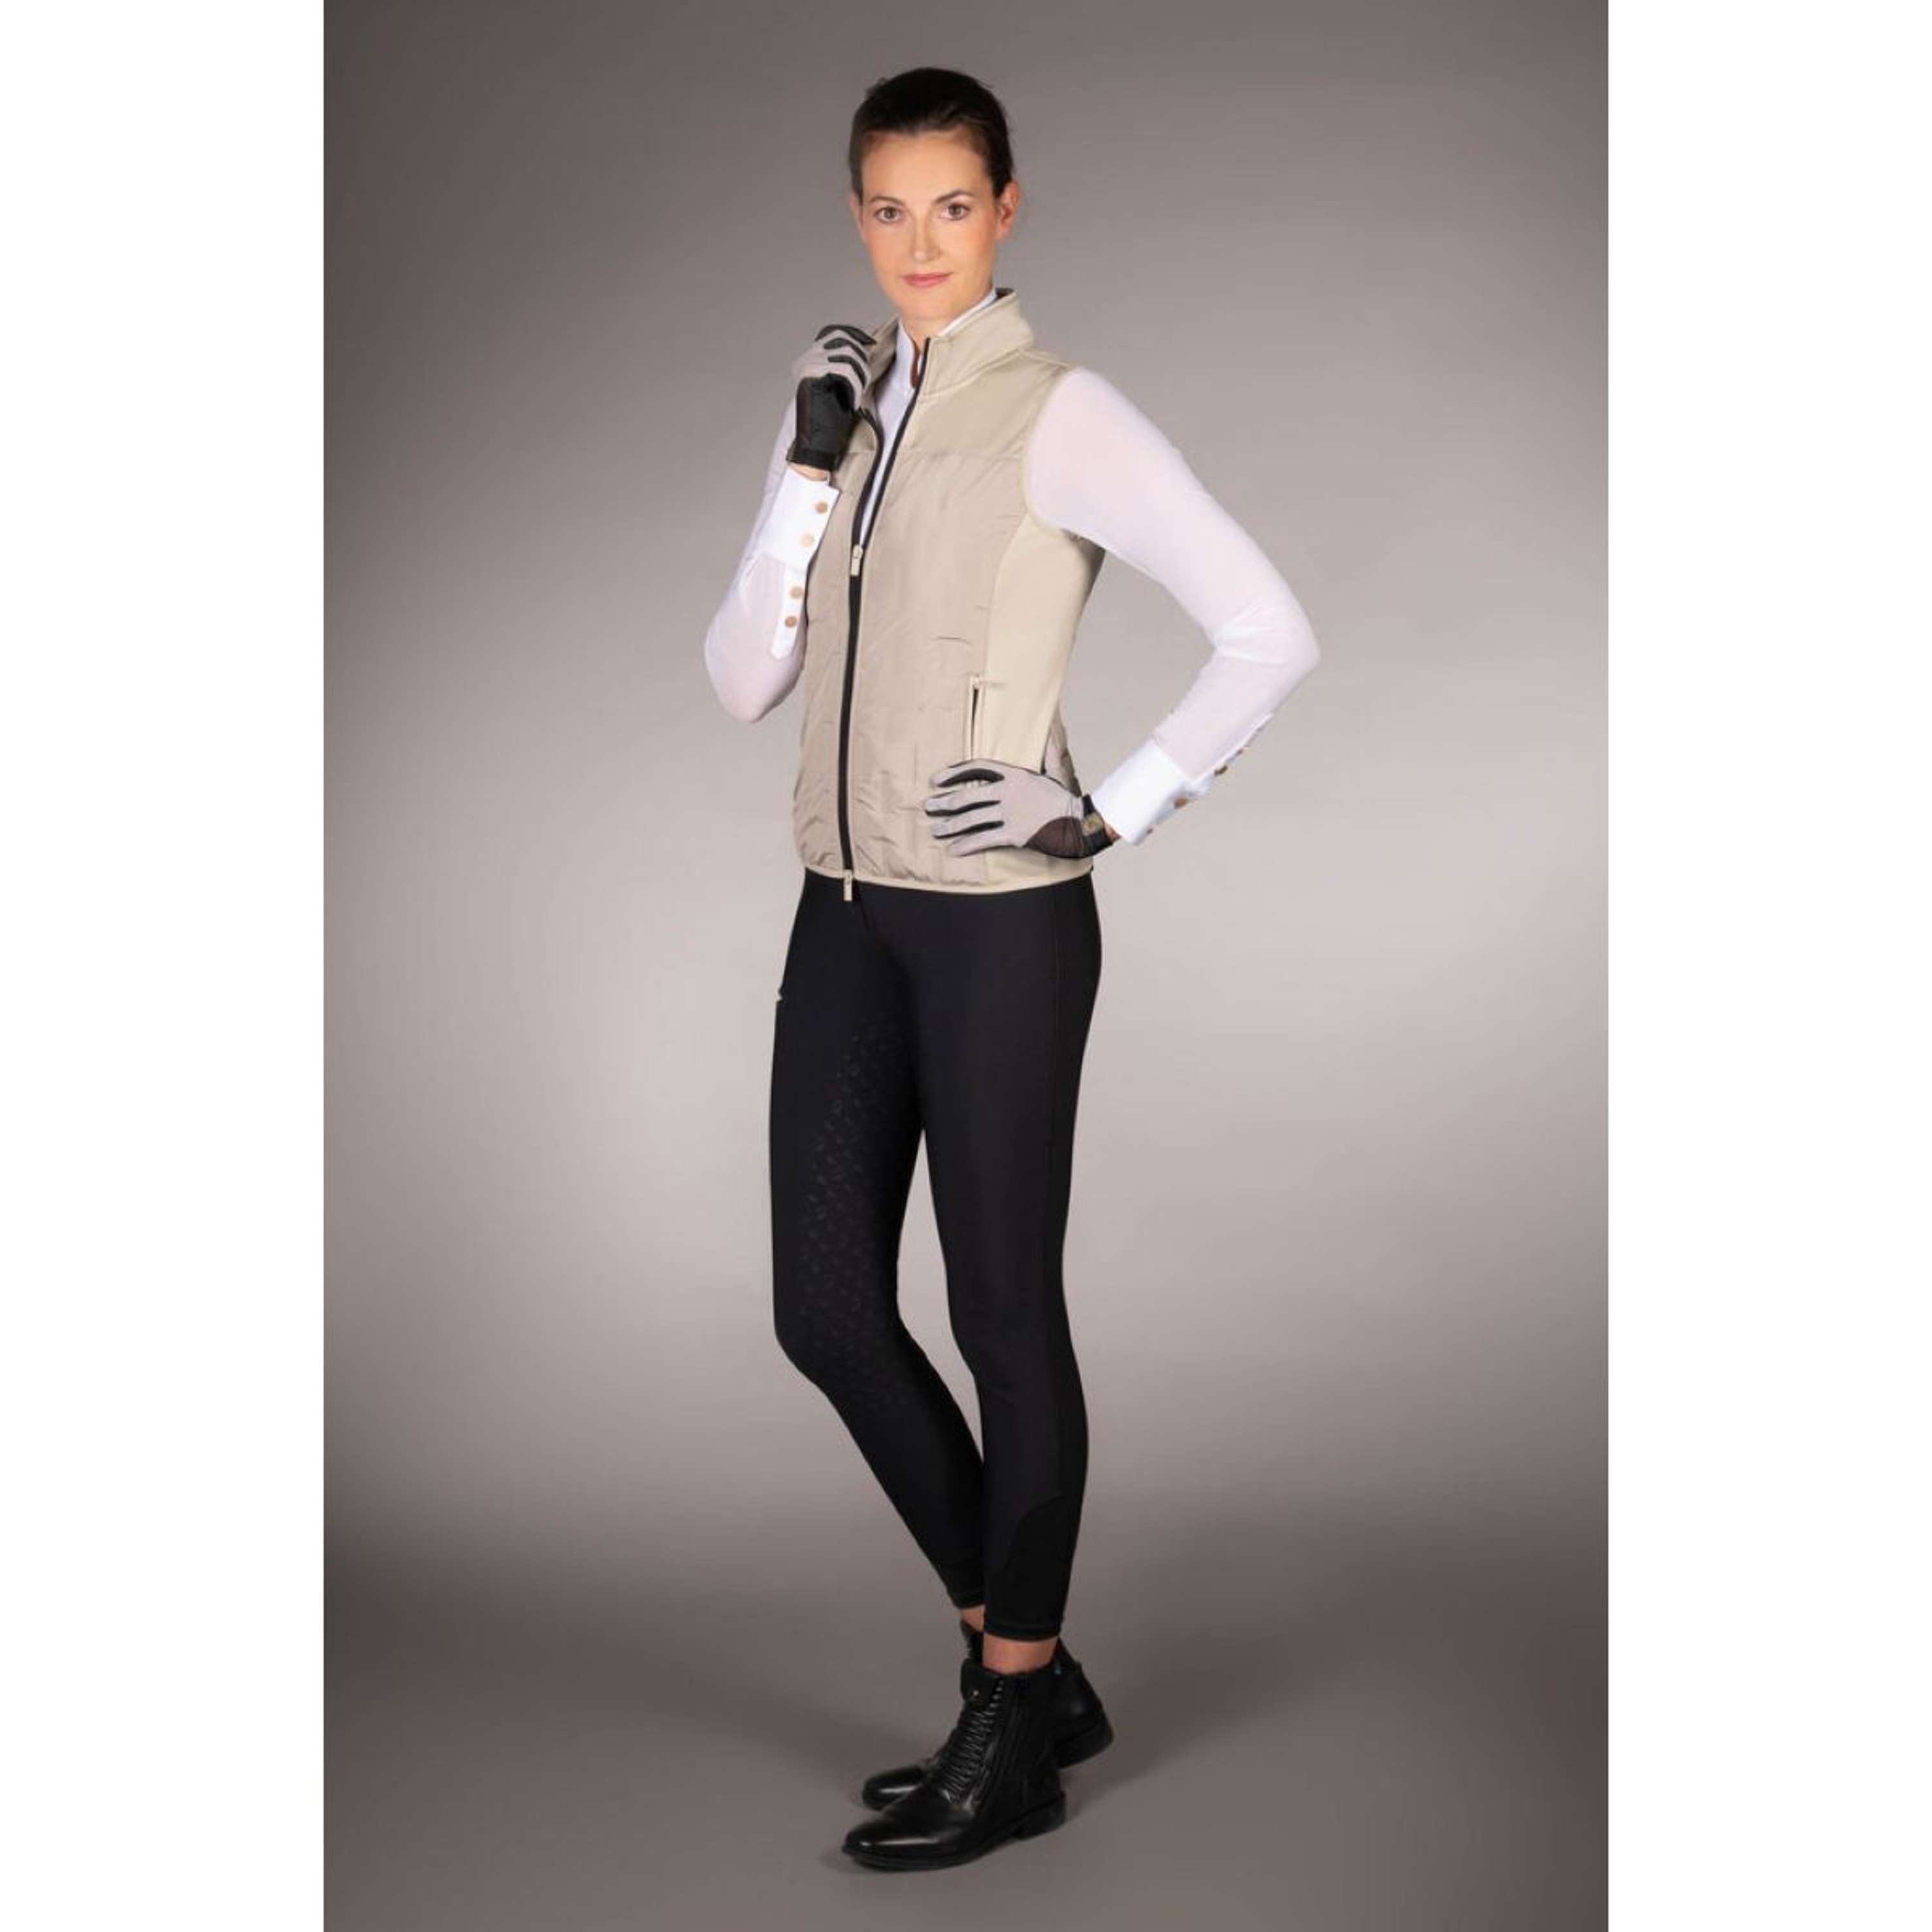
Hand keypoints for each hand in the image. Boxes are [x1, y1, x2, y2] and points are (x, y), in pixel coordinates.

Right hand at [786, 323, 891, 472]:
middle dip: (862, 359)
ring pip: (847, 353)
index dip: (856, 334)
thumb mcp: (841, 387)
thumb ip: (847, 366)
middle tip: (864, 382)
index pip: (835, 331)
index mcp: (810, 359)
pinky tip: (852, 402)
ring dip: (861, 374)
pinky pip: (845, 369)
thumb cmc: (830, 421)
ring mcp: (807, 364)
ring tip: (859, 394)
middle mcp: (806, 358)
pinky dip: (856, 386)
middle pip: (843, 338)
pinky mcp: (812, 374)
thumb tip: (867, 346)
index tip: (871, 344)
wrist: (816, 443)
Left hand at [924, 760, 1120, 858]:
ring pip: (972, 819)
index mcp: (1016, 774)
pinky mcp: (1014, 834)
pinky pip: (983, 840)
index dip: (954, 772)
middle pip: (968, 796)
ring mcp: (1011, 814)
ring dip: (950, 826)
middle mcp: (1009, 792)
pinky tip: (952, 850)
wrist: (1082, 823)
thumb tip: (1050, 729)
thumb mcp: (1057, 770)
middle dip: (944, 803)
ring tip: (934, 830)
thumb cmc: (1067, 800)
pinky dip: (966, 846)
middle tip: (929, 807)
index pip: (978, 767)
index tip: (936, 779)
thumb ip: (1048, 751)